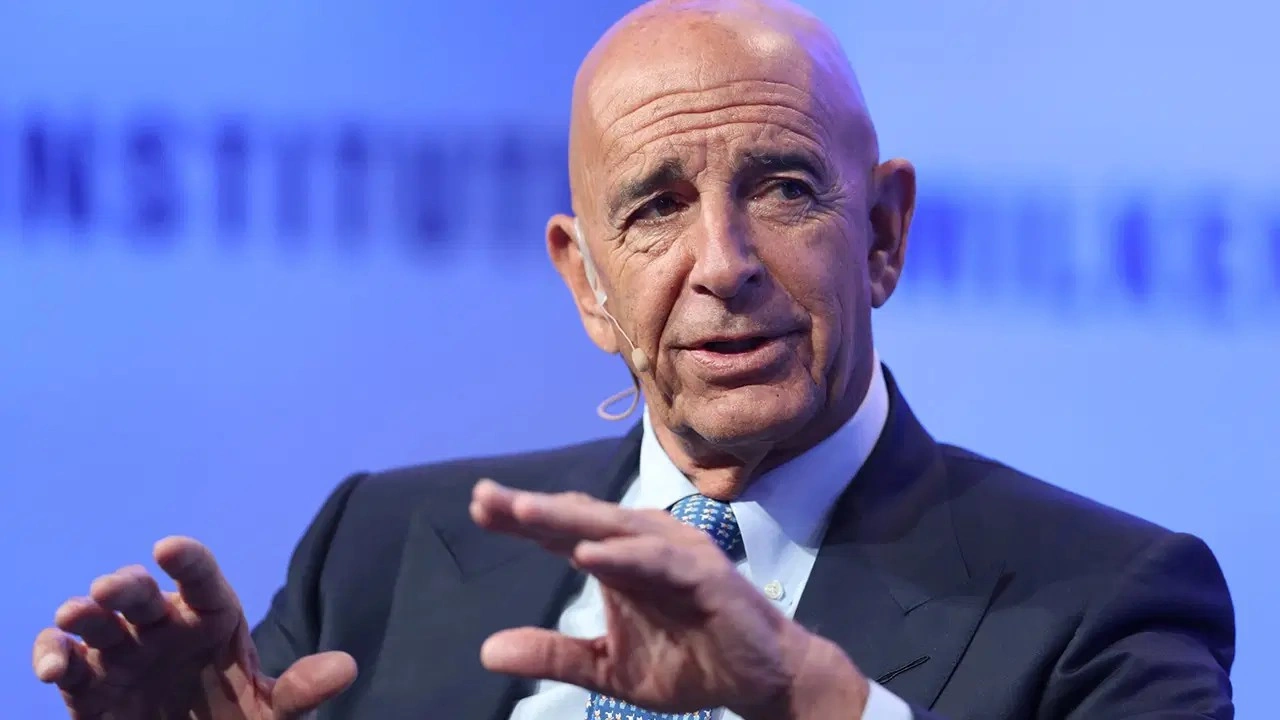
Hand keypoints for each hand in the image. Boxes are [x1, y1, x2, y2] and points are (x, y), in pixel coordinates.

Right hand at [32, 536, 356, 719]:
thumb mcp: (273, 716)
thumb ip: (299, 692)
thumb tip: (345, 667)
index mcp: (211, 620)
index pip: (201, 579)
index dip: (186, 560)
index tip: (169, 549)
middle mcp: (164, 629)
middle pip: (142, 595)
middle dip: (125, 586)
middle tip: (113, 589)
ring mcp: (125, 655)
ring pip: (98, 622)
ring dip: (84, 614)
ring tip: (77, 615)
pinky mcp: (90, 688)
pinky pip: (68, 664)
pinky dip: (54, 656)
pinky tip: (54, 666)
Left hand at [469, 480, 868, 719]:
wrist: (757, 681)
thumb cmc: (688, 662)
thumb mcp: (607, 668)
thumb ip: (554, 655)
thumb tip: (488, 651)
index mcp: (618, 559)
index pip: (563, 531)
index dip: (522, 518)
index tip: (478, 506)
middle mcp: (644, 544)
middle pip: (581, 518)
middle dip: (533, 508)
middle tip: (486, 498)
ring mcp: (675, 553)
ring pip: (615, 527)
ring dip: (569, 518)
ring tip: (523, 511)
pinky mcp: (704, 573)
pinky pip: (657, 559)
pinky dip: (622, 554)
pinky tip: (585, 553)